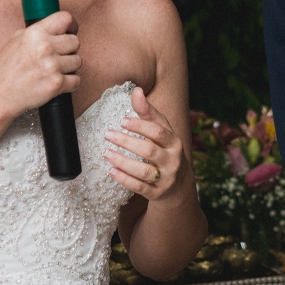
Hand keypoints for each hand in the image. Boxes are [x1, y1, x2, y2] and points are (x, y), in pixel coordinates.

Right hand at [0, 11, 80, 119]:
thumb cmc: (4, 70)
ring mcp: (52, 66)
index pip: (65, 18)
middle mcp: (45, 47)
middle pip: (75, 41)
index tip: (70, 31)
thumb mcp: (15, 40)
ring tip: (54, 71)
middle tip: (58, 56)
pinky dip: (69, 83)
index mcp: (35, 33)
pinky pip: (76, 80)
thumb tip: (55, 28)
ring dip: (69, 67)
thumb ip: (37, 32)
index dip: (71, 25)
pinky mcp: (56, 84)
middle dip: (69, 49)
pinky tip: (56, 82)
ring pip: (78, 61)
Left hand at [104, 87, 189, 201]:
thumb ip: (148, 112)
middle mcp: (173, 161)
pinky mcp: (157, 193)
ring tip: (106, 153)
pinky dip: (125, 179)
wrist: (178, 184)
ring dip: (123, 162)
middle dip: (127, 142)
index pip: (158, 132)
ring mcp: (166, 178)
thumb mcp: (161, 131)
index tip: (122, 121)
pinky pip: (140, 187)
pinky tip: (112, 171)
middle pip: (149, 151)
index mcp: (175, 142)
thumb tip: (137, 90)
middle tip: (108, 134)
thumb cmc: (165, 150)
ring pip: (144, 171)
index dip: (140, 126)